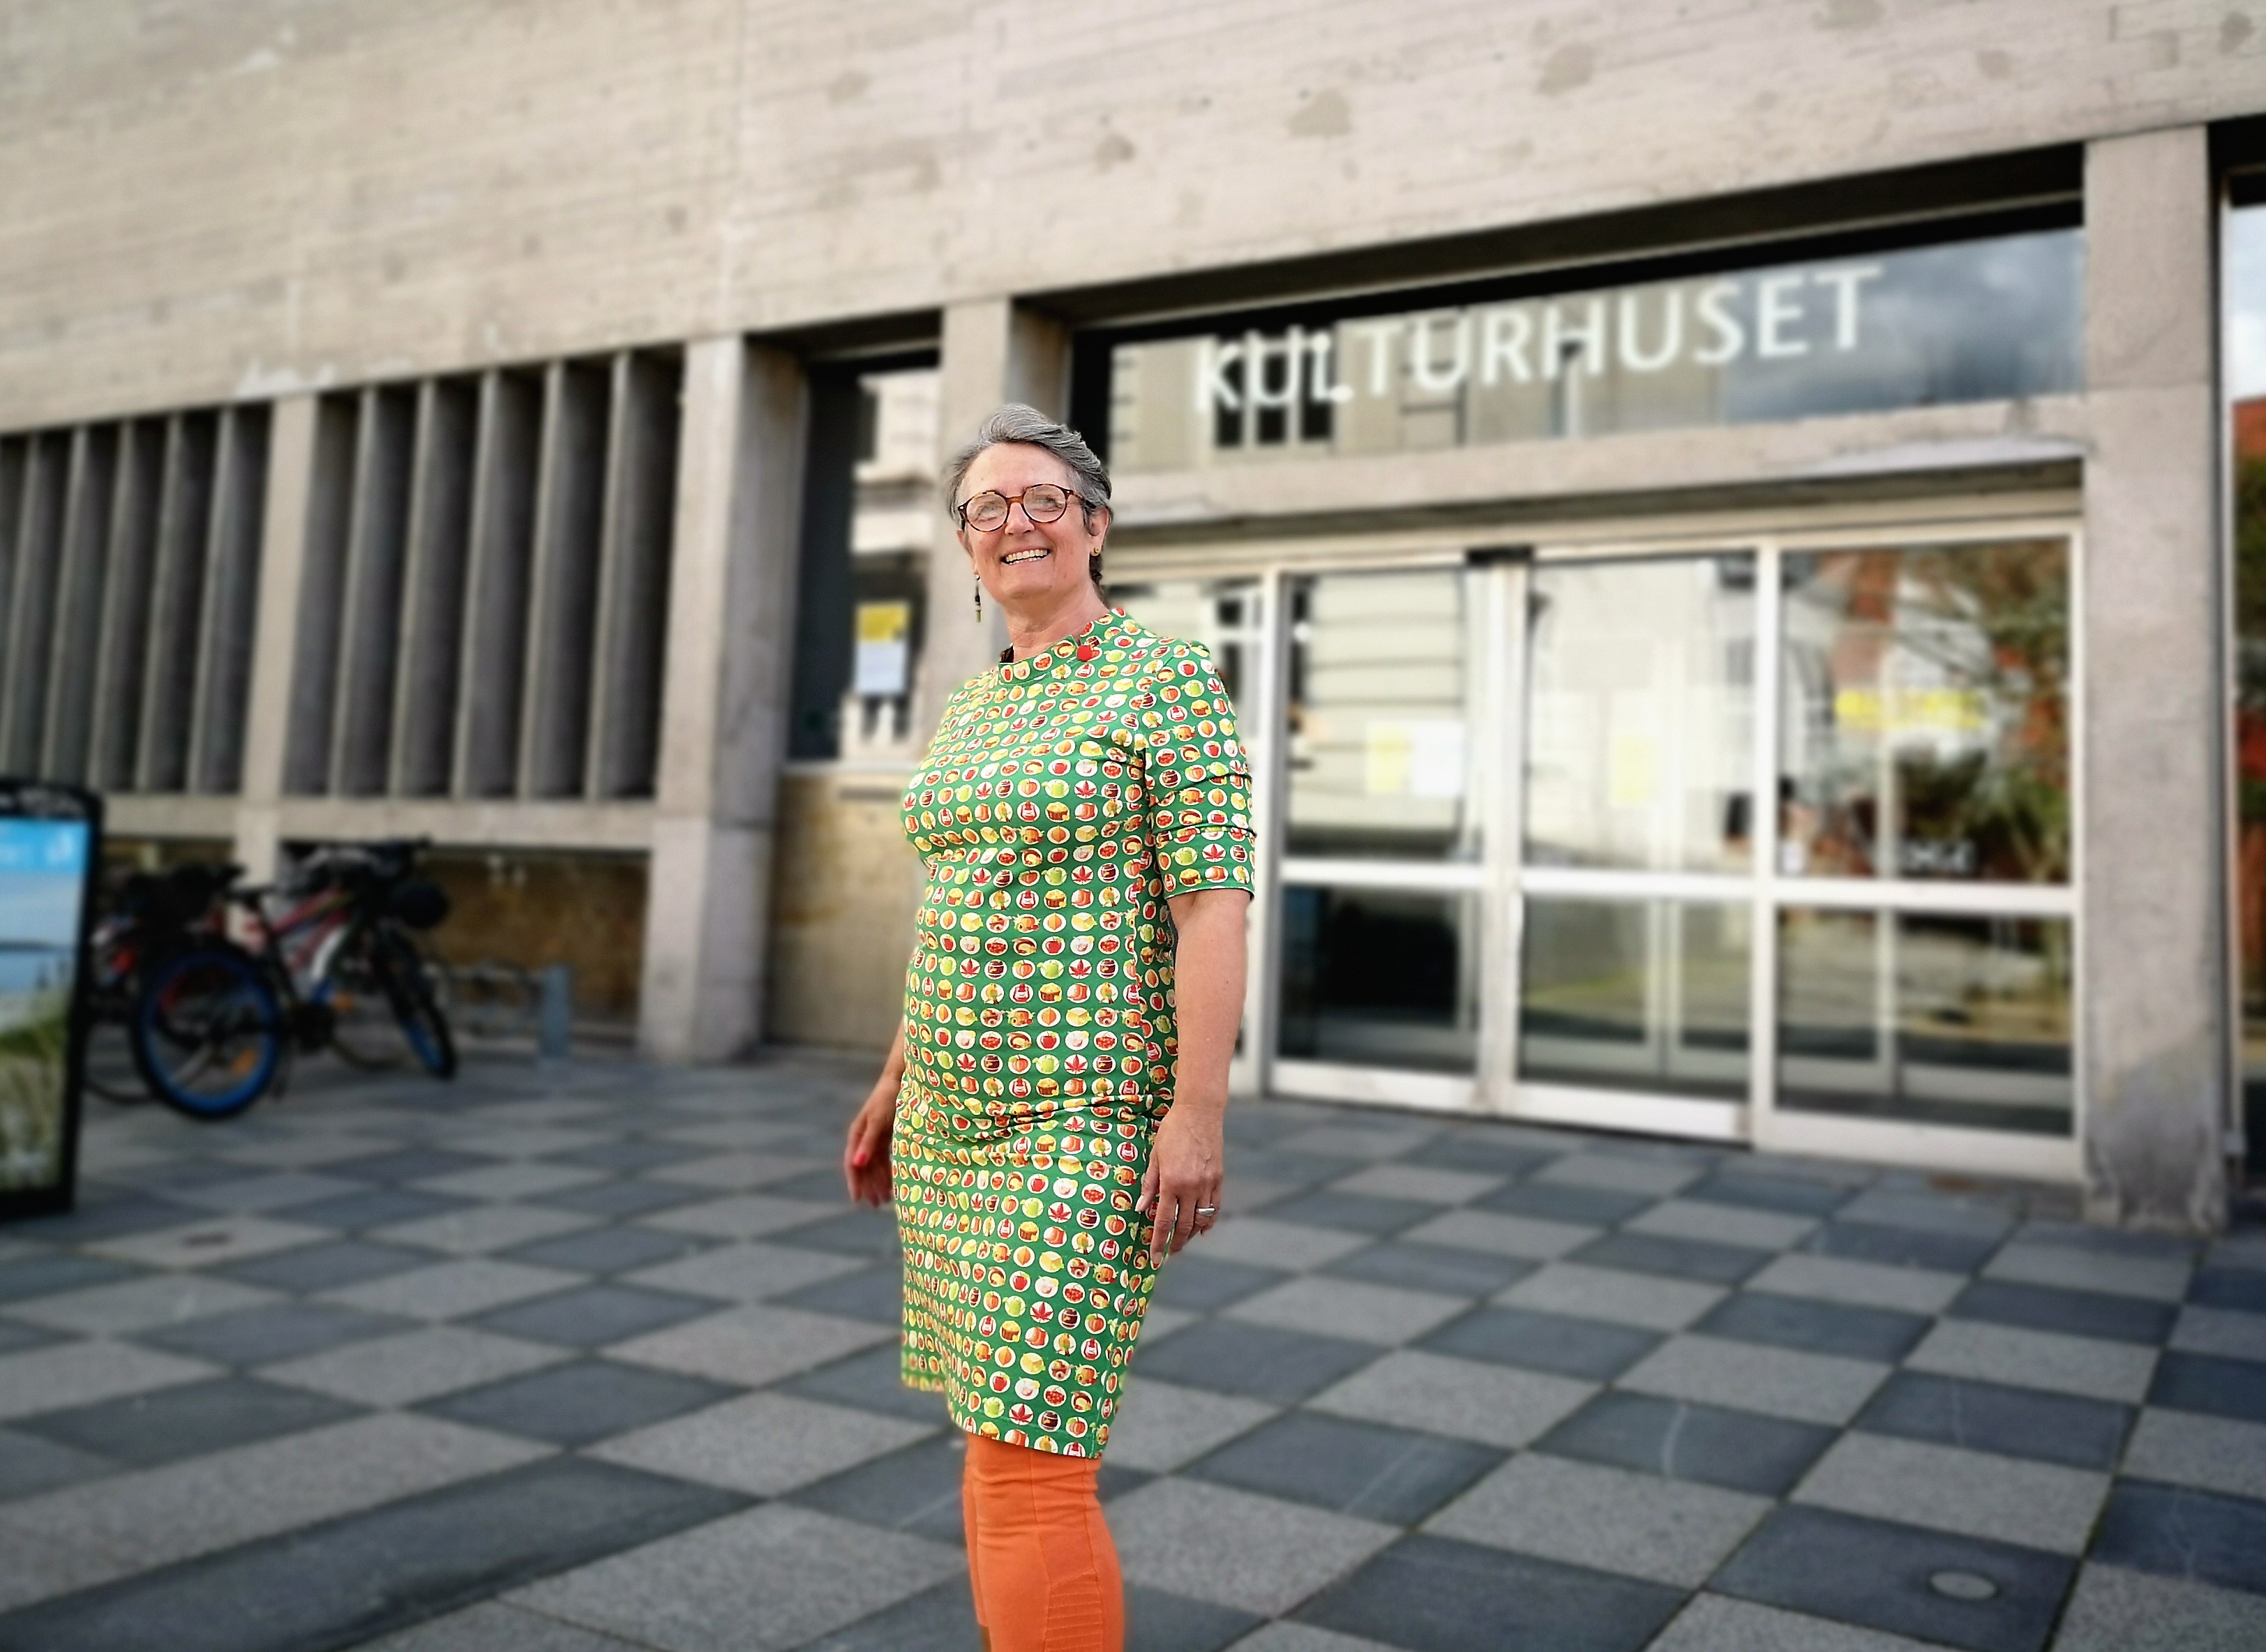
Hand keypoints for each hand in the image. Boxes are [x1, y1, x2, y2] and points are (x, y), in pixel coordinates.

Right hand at [842, 1081, 898, 1205]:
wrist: (903, 1080)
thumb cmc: (888, 1098)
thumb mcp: (878, 1122)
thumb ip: (868, 1143)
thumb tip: (857, 1164)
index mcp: (857, 1133)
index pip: (852, 1163)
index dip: (854, 1182)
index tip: (857, 1200)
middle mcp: (864, 1137)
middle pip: (864, 1167)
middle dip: (869, 1186)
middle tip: (877, 1204)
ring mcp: (876, 1137)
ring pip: (875, 1165)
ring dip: (879, 1182)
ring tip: (886, 1199)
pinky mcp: (888, 1135)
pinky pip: (885, 1159)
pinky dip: (888, 1171)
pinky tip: (894, 1183)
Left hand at [1135, 1102, 1222, 1264]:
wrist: (1199, 1113)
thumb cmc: (1172, 1131)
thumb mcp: (1155, 1155)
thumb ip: (1150, 1184)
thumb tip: (1141, 1208)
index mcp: (1171, 1182)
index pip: (1163, 1221)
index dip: (1158, 1242)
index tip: (1155, 1258)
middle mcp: (1191, 1187)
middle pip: (1184, 1225)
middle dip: (1176, 1243)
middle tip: (1170, 1253)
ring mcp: (1207, 1184)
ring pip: (1201, 1219)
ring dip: (1192, 1234)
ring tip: (1183, 1241)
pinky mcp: (1218, 1179)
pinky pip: (1215, 1207)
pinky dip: (1208, 1220)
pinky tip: (1202, 1227)